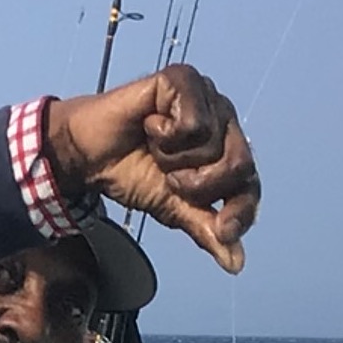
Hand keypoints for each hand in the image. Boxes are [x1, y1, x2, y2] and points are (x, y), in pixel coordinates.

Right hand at [45, 66, 259, 272]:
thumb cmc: (134, 172)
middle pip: (239, 165)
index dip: (240, 211)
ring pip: (213, 145)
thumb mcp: (174, 210)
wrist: (91, 154)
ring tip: (155, 147)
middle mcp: (224, 120)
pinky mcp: (184, 79)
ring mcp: (207, 96)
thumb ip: (206, 231)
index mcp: (227, 150)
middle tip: (170, 178)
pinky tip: (149, 124)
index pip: (251, 185)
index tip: (223, 232)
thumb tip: (236, 264)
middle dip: (199, 185)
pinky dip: (165, 134)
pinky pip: (192, 123)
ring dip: (174, 159)